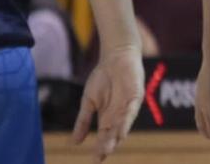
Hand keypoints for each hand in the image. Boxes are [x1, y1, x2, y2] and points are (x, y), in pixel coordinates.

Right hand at [72, 44, 143, 161]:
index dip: (100, 148)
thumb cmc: (103, 78)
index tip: (95, 160)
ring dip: (116, 137)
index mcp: (108, 117)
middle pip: (113, 134)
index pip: (104, 136)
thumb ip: (83, 121)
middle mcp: (119, 115)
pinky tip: (122, 132)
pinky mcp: (136, 96)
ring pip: (122, 125)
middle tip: (100, 157)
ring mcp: (128, 106)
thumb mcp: (89, 102)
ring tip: (109, 149)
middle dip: (107, 145)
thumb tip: (74, 143)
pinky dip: (126, 122)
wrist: (115, 57)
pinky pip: (131, 111)